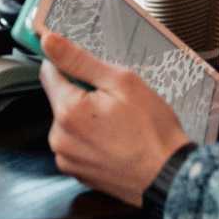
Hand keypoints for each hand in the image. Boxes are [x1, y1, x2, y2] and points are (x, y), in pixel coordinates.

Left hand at [38, 31, 191, 205]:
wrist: (170, 176)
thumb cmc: (152, 132)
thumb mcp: (122, 82)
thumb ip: (80, 60)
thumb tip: (48, 41)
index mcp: (68, 112)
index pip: (49, 72)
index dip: (69, 64)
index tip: (87, 68)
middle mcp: (60, 138)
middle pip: (61, 98)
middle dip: (83, 93)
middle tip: (115, 101)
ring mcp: (67, 158)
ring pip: (68, 122)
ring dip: (86, 117)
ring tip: (117, 124)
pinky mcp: (76, 172)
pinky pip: (76, 144)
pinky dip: (90, 138)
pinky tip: (114, 140)